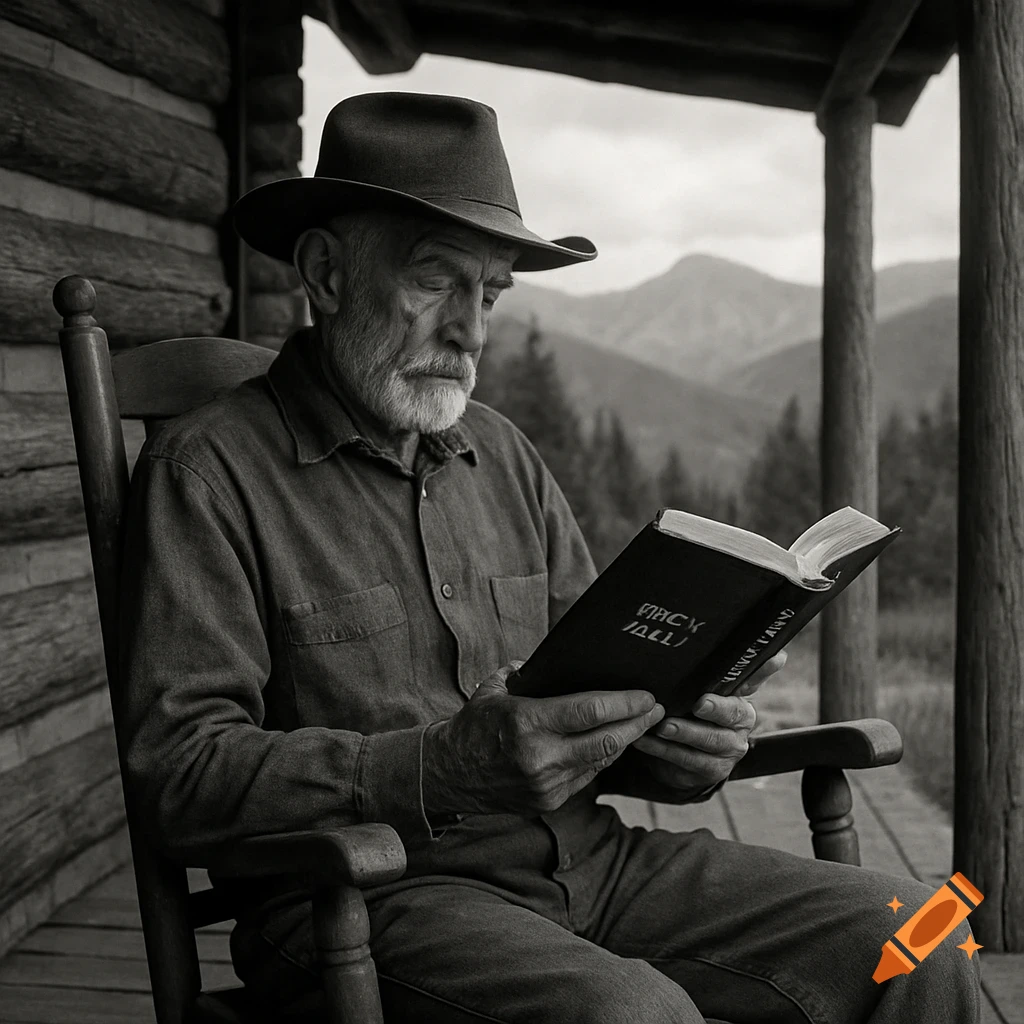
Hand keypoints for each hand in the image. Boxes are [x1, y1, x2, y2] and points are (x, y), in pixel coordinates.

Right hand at [422, 662, 665, 816]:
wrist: (446, 775)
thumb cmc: (472, 726)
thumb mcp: (494, 691)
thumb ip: (526, 674)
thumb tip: (555, 661)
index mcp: (526, 723)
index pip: (590, 712)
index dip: (625, 704)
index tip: (646, 695)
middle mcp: (539, 757)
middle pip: (607, 740)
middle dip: (638, 724)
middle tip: (657, 709)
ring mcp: (546, 784)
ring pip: (602, 760)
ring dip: (626, 741)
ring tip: (643, 724)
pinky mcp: (549, 801)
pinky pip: (587, 776)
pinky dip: (603, 758)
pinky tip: (614, 743)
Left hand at [630, 651, 787, 796]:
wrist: (686, 756)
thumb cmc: (692, 713)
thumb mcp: (698, 690)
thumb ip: (709, 669)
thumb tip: (737, 642)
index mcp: (740, 697)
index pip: (754, 679)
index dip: (764, 669)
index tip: (774, 657)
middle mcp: (741, 723)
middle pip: (733, 714)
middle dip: (715, 708)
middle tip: (698, 704)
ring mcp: (729, 749)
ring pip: (709, 741)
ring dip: (683, 733)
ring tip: (662, 725)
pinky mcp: (712, 770)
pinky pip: (686, 760)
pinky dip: (662, 750)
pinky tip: (643, 740)